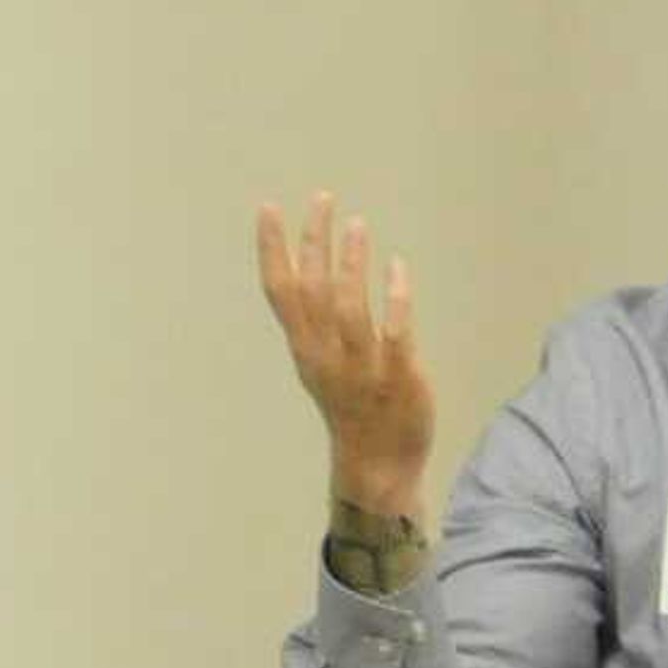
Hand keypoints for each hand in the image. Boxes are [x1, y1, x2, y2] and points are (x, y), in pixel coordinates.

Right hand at [256, 192, 434, 515]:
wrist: (377, 467)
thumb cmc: (353, 408)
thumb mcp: (322, 363)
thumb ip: (319, 321)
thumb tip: (316, 268)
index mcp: (306, 349)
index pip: (282, 292)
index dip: (273, 250)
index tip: (270, 208)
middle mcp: (326, 356)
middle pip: (313, 292)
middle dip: (314, 243)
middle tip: (323, 199)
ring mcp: (361, 369)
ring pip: (349, 311)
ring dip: (351, 265)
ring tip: (357, 225)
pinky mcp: (397, 379)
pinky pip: (394, 335)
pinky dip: (394, 300)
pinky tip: (397, 267)